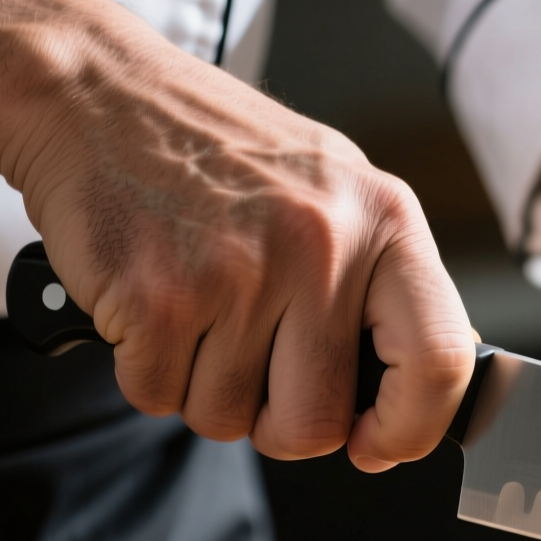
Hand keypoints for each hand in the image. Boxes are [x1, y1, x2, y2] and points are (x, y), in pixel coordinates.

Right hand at [0, 0, 476, 469]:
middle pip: (318, 422)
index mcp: (386, 220)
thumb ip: (387, 286)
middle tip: (259, 373)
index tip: (379, 444)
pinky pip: (159, 398)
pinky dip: (150, 372)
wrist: (99, 96)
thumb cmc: (226, 154)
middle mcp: (321, 246)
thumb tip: (425, 391)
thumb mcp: (341, 192)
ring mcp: (238, 274)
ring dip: (206, 390)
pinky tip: (155, 307)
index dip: (412, 428)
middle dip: (282, 425)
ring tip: (201, 312)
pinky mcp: (155, 298)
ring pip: (229, 419)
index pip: (440, 359)